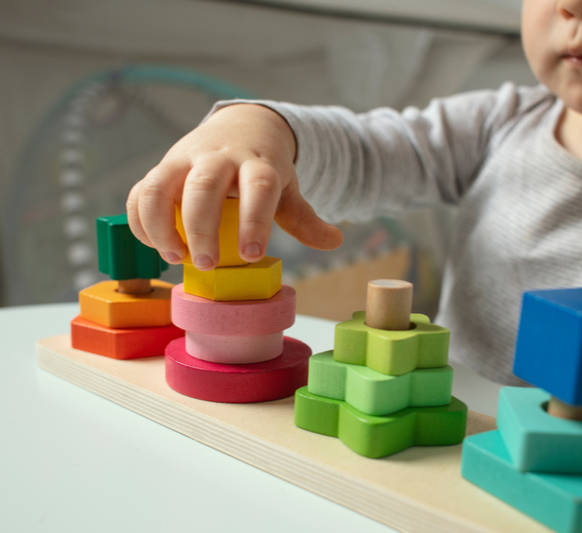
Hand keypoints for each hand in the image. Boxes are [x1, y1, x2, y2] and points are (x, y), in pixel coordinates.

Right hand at [127, 103, 342, 269]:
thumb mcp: (287, 189)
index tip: (251, 256)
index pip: (258, 187)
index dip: (254, 221)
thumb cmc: (264, 167)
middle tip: (207, 265)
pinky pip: (142, 192)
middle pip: (205, 185)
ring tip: (175, 258)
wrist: (242, 125)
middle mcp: (220, 157)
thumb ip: (304, 218)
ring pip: (161, 185)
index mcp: (258, 163)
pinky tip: (156, 247)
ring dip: (161, 225)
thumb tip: (335, 241)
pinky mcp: (162, 167)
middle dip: (201, 227)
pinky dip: (141, 221)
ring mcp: (186, 159)